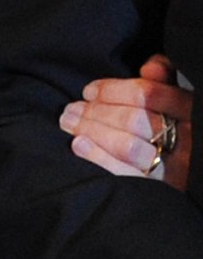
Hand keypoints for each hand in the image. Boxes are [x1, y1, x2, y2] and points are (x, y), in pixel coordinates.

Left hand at [60, 53, 191, 189]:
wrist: (186, 170)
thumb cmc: (174, 129)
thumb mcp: (175, 102)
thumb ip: (163, 82)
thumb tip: (150, 67)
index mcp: (189, 110)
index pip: (148, 94)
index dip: (112, 90)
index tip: (88, 91)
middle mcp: (185, 139)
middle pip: (134, 120)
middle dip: (97, 112)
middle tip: (71, 109)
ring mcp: (173, 168)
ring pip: (128, 146)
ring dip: (92, 131)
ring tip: (69, 123)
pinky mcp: (159, 191)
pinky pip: (124, 174)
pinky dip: (98, 157)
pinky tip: (78, 145)